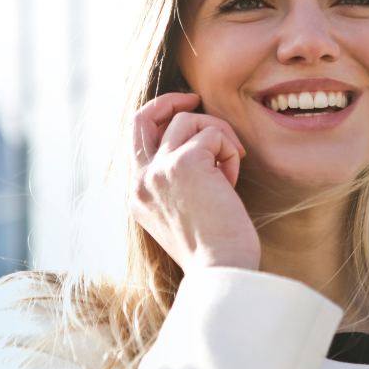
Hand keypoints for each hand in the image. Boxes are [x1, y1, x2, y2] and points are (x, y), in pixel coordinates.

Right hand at [127, 92, 259, 272]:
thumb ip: (174, 181)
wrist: (221, 270)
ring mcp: (158, 170)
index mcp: (136, 194)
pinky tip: (233, 180)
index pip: (135, 138)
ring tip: (230, 168)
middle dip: (170, 100)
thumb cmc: (213, 248)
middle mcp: (140, 180)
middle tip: (196, 99)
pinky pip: (213, 133)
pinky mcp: (185, 163)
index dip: (159, 118)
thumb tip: (195, 144)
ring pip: (188, 120)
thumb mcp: (180, 212)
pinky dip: (229, 150)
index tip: (185, 112)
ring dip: (218, 136)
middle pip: (142, 116)